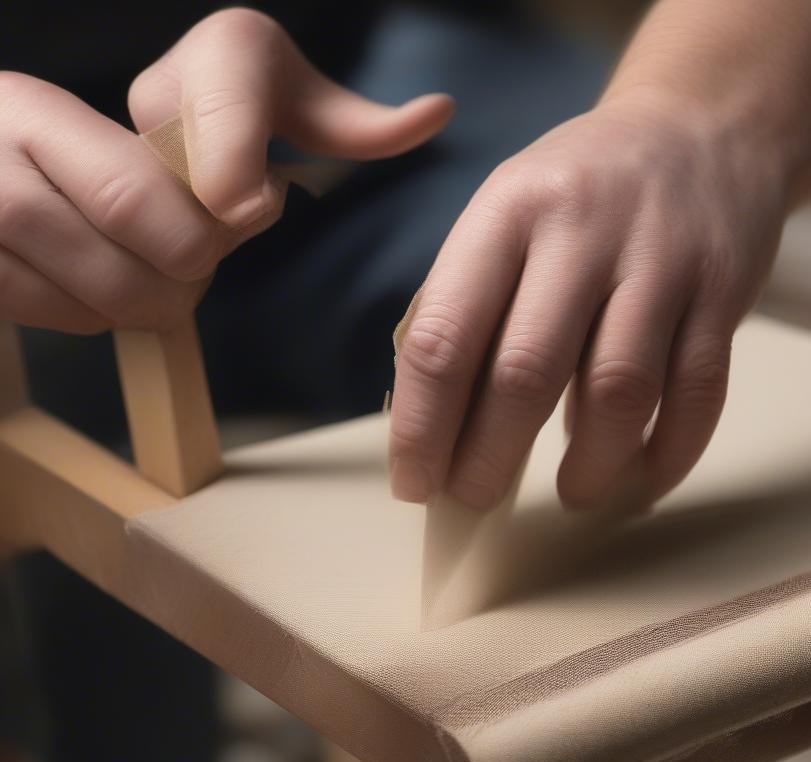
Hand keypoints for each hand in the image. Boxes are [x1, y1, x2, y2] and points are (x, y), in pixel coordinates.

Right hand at [0, 7, 452, 333]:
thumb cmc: (189, 117)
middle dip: (194, 261)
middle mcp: (23, 116)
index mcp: (125, 66)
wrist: (33, 134)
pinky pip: (63, 314)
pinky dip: (101, 311)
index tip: (255, 205)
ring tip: (153, 257)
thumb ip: (347, 120)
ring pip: (108, 289)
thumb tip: (437, 112)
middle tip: (200, 246)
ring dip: (151, 294)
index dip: (233, 186)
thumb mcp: (267, 94)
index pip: (188, 144)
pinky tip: (106, 272)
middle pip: (150, 234)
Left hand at [389, 91, 786, 508]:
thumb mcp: (507, 216)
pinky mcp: (724, 290)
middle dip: (491, 457)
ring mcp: (662, 259)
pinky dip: (669, 454)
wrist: (703, 129)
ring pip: (619, 392)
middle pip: (526, 371)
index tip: (415, 483)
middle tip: (476, 500)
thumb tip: (438, 428)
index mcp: (506, 212)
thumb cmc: (580, 195)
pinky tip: (643, 481)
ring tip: (572, 492)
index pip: (445, 336)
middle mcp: (582, 230)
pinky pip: (699, 394)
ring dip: (591, 465)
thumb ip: (471, 305)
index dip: (422, 426)